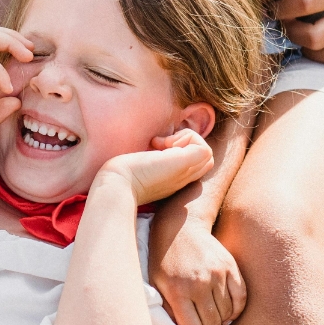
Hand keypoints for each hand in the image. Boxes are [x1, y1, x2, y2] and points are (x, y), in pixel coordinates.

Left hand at [99, 131, 213, 207]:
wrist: (116, 186)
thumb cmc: (121, 177)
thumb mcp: (142, 167)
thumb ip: (152, 160)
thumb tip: (156, 142)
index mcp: (173, 180)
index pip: (195, 164)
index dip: (182, 150)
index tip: (157, 148)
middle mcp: (183, 179)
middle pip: (205, 159)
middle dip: (187, 144)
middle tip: (163, 145)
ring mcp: (185, 173)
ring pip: (207, 152)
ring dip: (188, 140)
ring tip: (164, 144)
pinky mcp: (184, 164)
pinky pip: (204, 147)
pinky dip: (188, 138)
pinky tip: (165, 144)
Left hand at [148, 210, 245, 324]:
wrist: (181, 226)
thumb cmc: (164, 259)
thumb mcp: (156, 285)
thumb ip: (168, 310)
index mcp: (178, 290)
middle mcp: (199, 284)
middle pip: (212, 324)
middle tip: (201, 323)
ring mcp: (217, 274)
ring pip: (226, 314)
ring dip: (220, 320)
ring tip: (211, 314)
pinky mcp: (230, 266)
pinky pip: (241, 297)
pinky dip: (236, 309)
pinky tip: (228, 311)